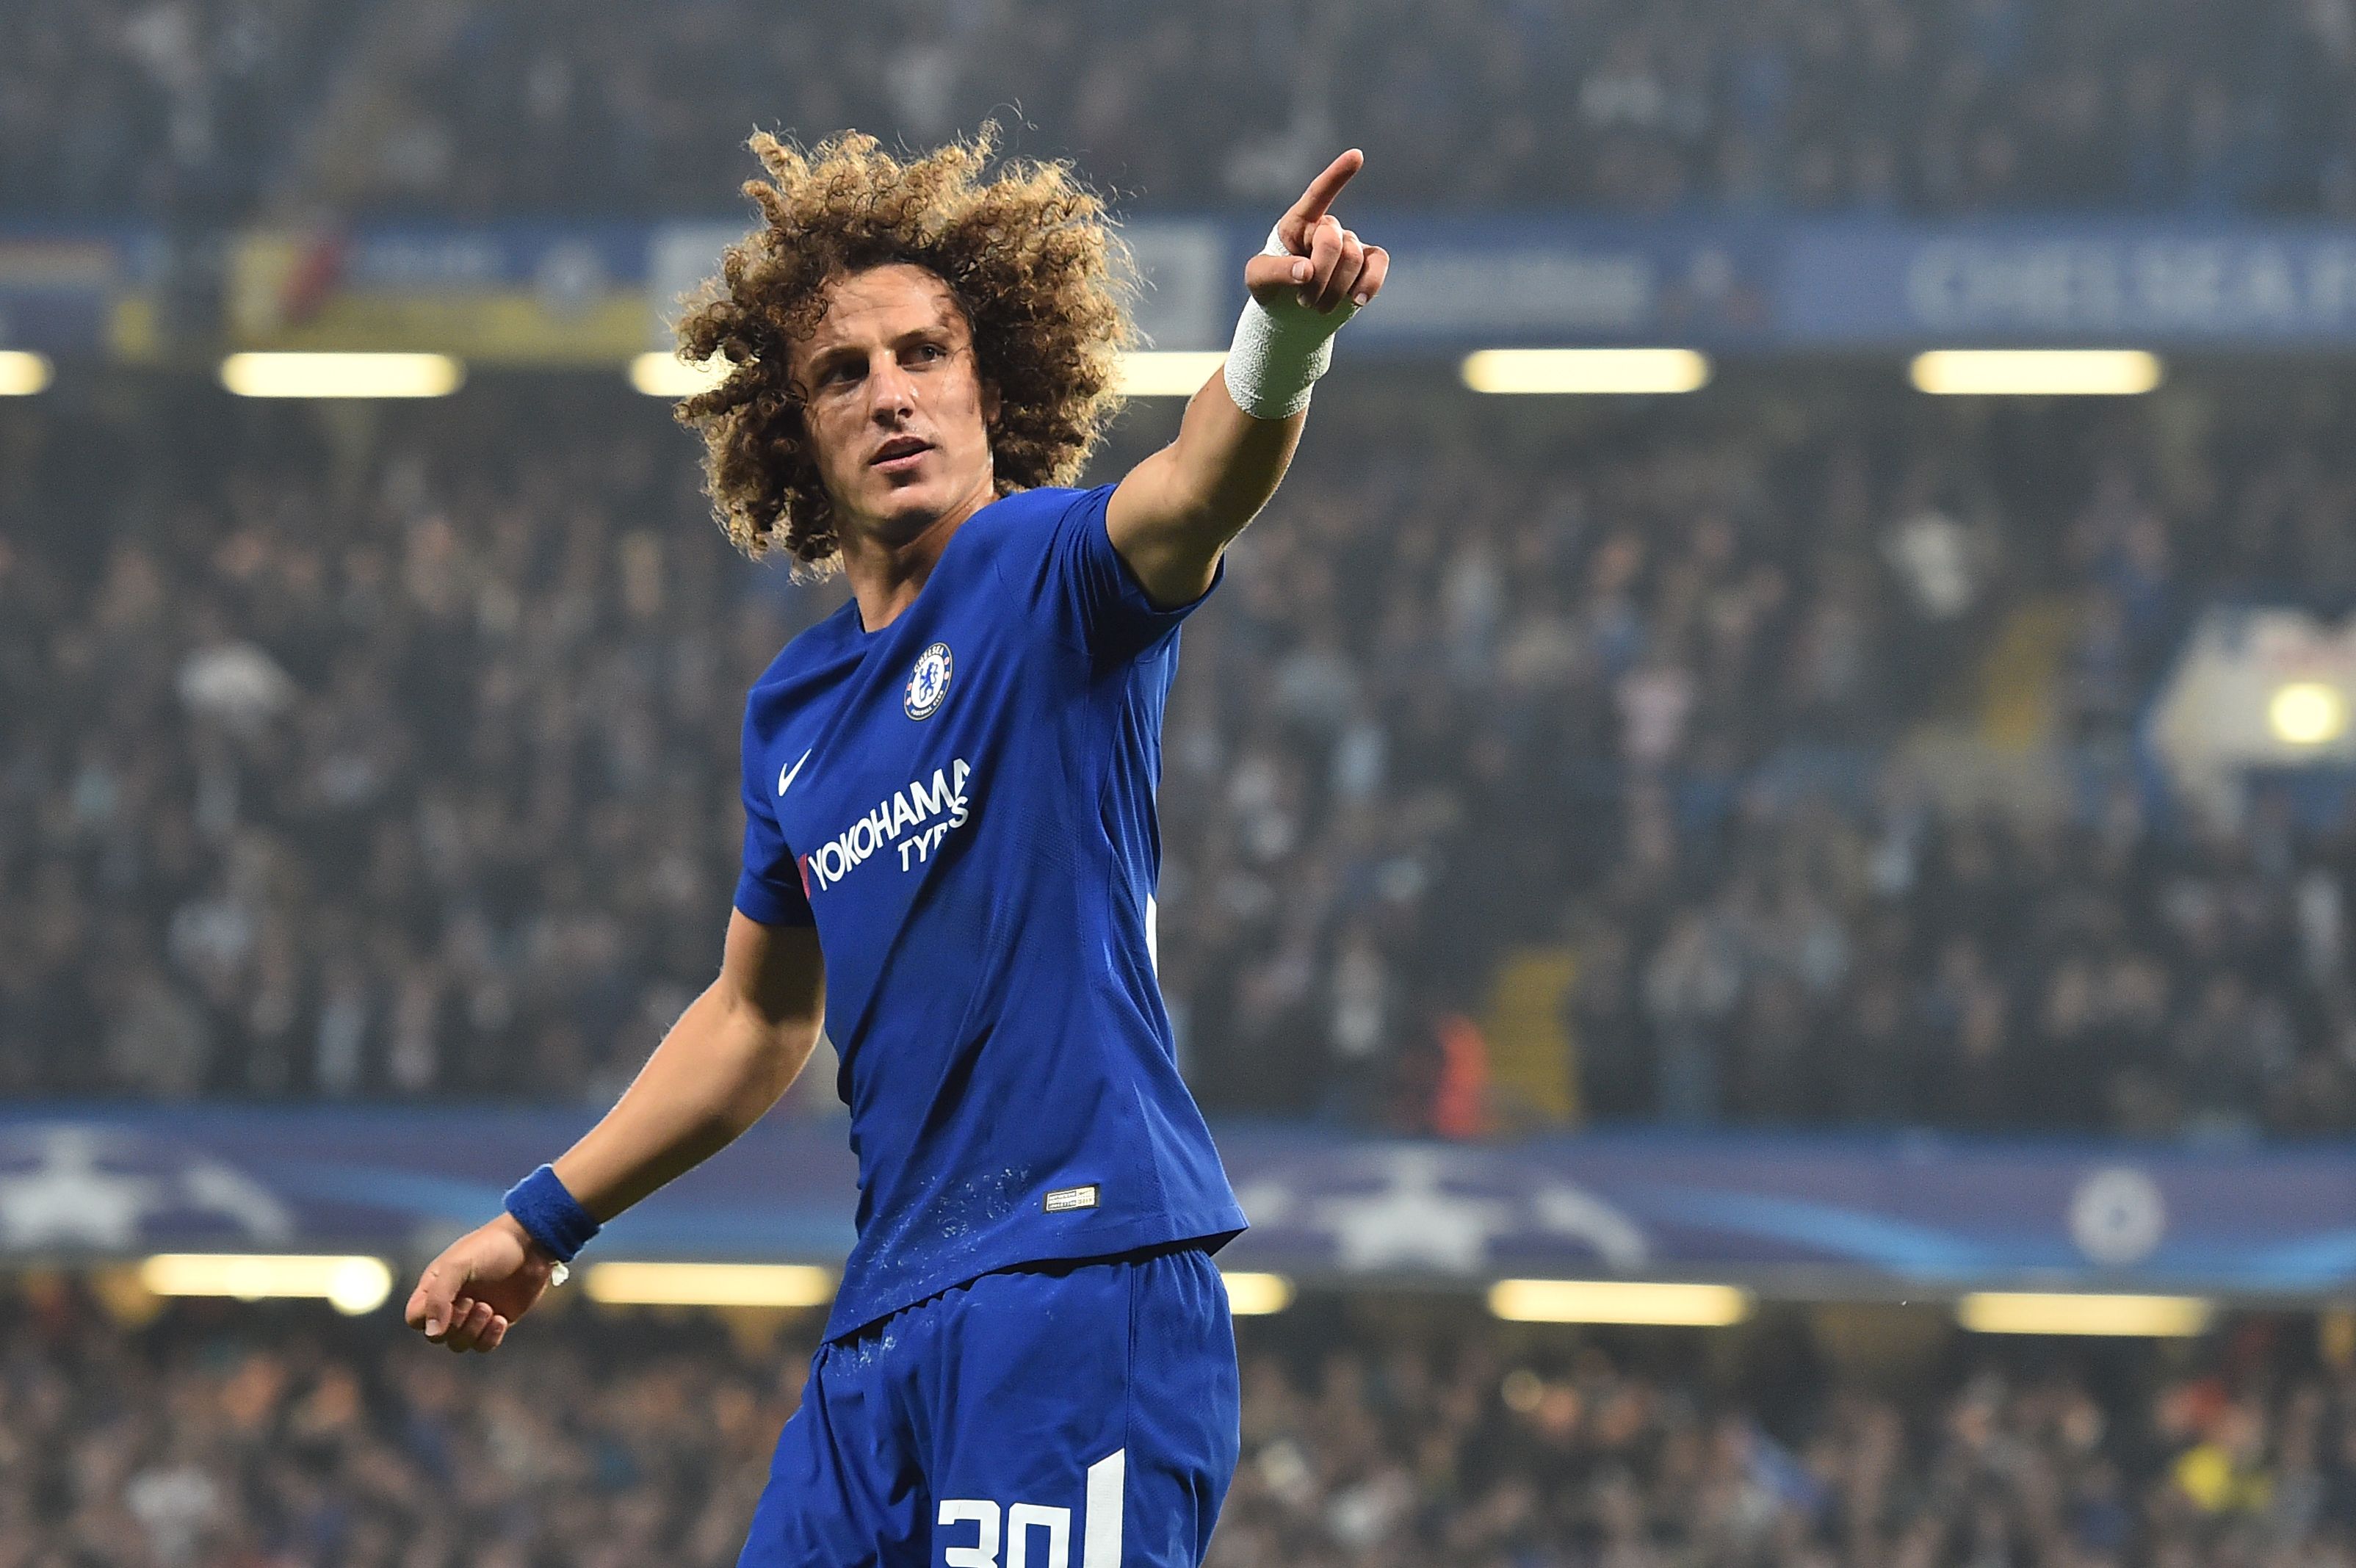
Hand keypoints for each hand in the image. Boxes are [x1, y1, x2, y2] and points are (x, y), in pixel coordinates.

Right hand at [403, 1213, 559, 1353]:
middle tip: (473, 1301)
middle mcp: (451, 1303)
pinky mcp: (496, 1321)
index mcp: (435, 1286)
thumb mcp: (458, 1266)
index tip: (451, 1302)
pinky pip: (483, 1346)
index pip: (415, 1318)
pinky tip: (501, 1319)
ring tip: (489, 1307)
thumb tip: (432, 1333)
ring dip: (472, 1330)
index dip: (428, 1318)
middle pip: (437, 1336)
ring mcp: (473, 1314)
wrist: (531, 1244)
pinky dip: (490, 1337)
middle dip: (455, 1324)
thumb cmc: (490, 1248)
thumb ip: (438, 1298)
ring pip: (459, 1344)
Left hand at [1244, 149, 1389, 316]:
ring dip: (1333, 291)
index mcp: (1298, 223)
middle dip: (1319, 276)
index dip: (1336, 176)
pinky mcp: (1367, 265)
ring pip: (1352, 259)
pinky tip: (1357, 301)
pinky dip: (1369, 284)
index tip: (1357, 155)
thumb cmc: (1271, 289)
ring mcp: (1350, 245)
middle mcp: (1326, 228)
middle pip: (1333, 242)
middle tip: (1303, 301)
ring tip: (1316, 306)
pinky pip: (1378, 265)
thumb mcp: (1258, 279)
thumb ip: (1276, 270)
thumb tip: (1307, 271)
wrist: (1291, 317)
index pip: (1317, 195)